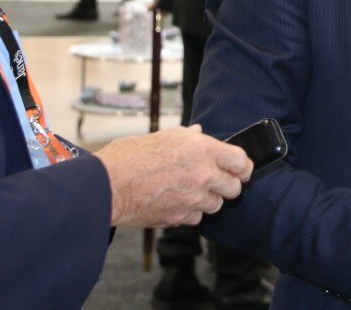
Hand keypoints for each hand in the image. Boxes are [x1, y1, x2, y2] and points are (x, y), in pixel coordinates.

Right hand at [95, 124, 251, 227]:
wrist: (106, 185)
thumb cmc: (130, 156)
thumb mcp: (163, 136)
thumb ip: (188, 136)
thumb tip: (199, 132)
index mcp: (202, 149)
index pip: (241, 161)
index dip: (243, 167)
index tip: (241, 170)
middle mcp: (203, 174)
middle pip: (234, 187)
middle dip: (227, 185)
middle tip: (216, 182)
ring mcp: (193, 198)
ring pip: (217, 205)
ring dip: (208, 200)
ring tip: (190, 191)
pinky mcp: (180, 216)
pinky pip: (197, 218)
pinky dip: (191, 213)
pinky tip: (176, 202)